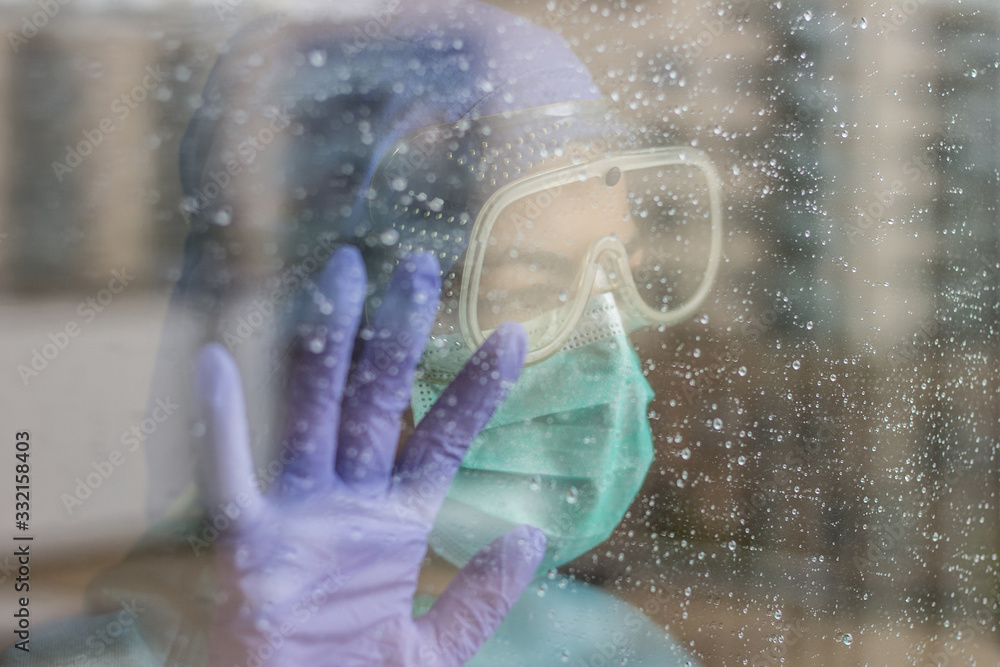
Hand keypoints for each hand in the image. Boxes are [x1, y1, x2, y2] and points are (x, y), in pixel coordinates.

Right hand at [195, 246, 544, 665]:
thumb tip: (530, 537)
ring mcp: (296, 519)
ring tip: (344, 274)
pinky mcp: (246, 549)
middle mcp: (346, 507)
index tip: (511, 335)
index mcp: (394, 527)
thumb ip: (481, 596)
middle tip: (419, 266)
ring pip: (313, 414)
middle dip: (397, 336)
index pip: (441, 440)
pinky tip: (216, 358)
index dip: (475, 389)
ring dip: (326, 344)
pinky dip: (219, 423)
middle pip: (375, 403)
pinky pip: (228, 477)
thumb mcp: (435, 651)